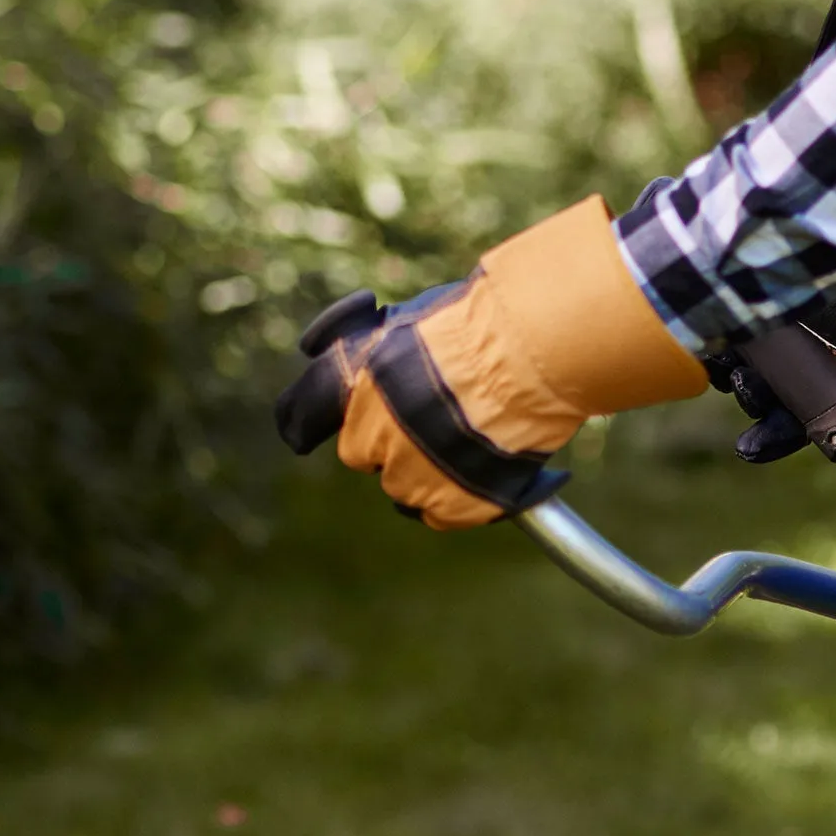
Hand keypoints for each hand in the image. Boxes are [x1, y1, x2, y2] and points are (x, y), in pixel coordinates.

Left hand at [275, 197, 705, 528]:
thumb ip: (386, 352)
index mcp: (354, 383)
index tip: (306, 429)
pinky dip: (459, 501)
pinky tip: (483, 475)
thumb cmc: (486, 322)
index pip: (301, 413)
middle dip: (388, 443)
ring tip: (468, 447)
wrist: (534, 352)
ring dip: (426, 473)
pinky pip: (441, 515)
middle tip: (430, 424)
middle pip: (362, 455)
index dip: (306, 421)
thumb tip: (381, 362)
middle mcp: (373, 435)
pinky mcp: (453, 504)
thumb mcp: (415, 320)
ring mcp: (413, 475)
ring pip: (403, 490)